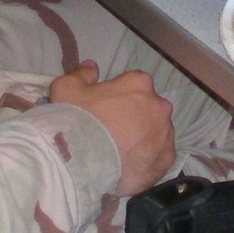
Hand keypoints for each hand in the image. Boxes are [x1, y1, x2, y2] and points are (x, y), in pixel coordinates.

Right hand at [48, 64, 175, 197]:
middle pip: (149, 108)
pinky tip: (130, 165)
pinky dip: (148, 159)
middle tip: (113, 131)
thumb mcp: (67, 88)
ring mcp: (165, 134)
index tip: (106, 108)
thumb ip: (82, 74)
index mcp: (139, 83)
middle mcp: (159, 106)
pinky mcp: (166, 160)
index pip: (134, 84)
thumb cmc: (77, 119)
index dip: (119, 96)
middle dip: (136, 116)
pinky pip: (159, 155)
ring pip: (156, 132)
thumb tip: (92, 67)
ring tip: (120, 152)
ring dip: (144, 137)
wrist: (82, 163)